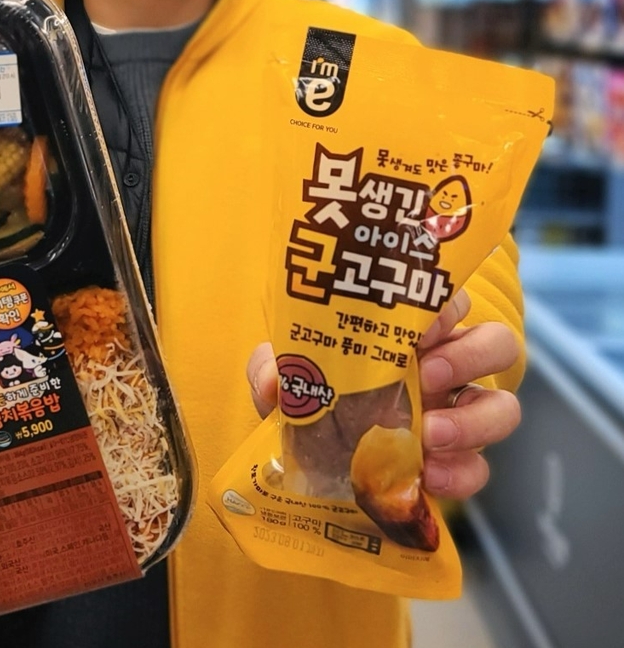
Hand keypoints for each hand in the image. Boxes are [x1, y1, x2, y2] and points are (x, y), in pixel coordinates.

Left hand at [245, 288, 521, 501]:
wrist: (308, 458)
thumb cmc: (309, 392)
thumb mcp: (284, 374)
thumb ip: (271, 367)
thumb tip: (274, 382)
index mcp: (411, 331)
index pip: (449, 299)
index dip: (445, 306)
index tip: (420, 325)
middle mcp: (445, 365)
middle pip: (496, 344)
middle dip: (469, 356)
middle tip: (427, 374)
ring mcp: (457, 414)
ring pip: (503, 407)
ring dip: (474, 420)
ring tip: (430, 433)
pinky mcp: (455, 462)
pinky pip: (478, 468)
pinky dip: (461, 472)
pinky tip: (428, 475)